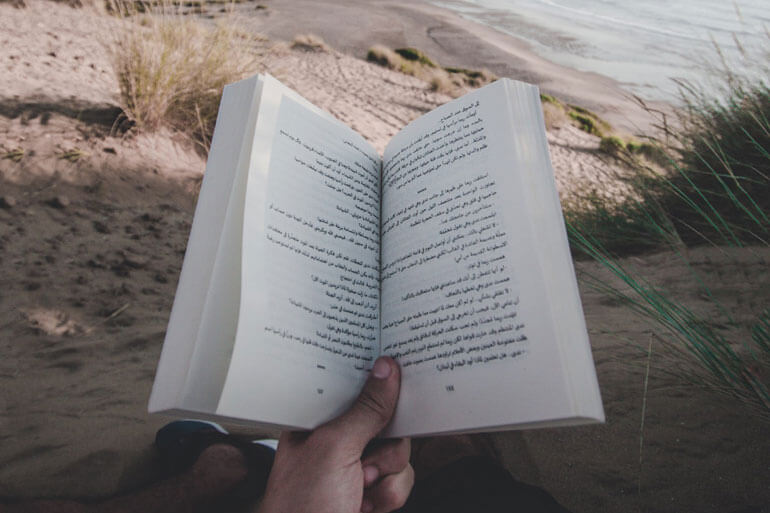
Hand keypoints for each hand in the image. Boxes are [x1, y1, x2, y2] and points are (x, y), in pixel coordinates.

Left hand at [257, 356, 412, 512]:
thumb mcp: (335, 449)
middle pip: (386, 422)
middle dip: (383, 446)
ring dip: (386, 476)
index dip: (377, 382)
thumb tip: (387, 370)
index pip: (353, 387)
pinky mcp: (371, 492)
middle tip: (363, 462)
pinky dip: (390, 496)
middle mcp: (336, 440)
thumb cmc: (302, 507)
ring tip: (357, 491)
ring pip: (399, 453)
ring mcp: (355, 468)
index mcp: (317, 421)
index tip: (399, 372)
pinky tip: (364, 507)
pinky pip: (402, 479)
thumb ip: (366, 410)